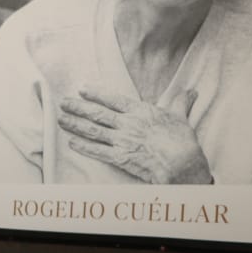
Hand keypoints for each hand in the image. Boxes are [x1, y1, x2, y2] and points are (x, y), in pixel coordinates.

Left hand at [57, 87, 210, 183]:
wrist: (181, 163)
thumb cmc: (183, 140)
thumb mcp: (181, 117)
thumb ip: (180, 102)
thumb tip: (190, 91)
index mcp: (140, 111)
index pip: (113, 99)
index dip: (96, 94)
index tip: (82, 89)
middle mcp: (127, 124)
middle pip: (97, 114)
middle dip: (78, 108)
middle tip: (63, 103)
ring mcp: (121, 140)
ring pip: (93, 130)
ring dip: (75, 125)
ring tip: (61, 120)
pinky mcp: (119, 158)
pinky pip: (97, 151)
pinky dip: (83, 147)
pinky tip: (71, 143)